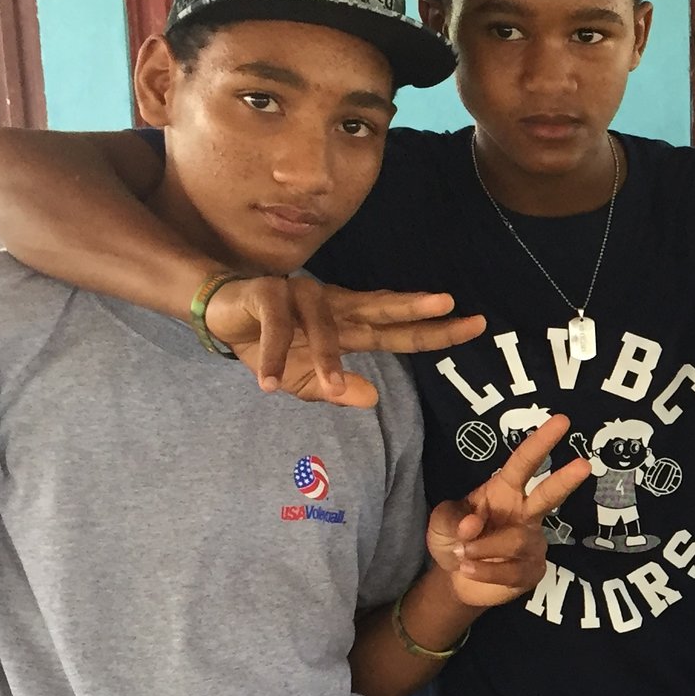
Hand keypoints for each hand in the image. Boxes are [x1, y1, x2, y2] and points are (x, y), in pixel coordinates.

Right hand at [204, 277, 487, 407]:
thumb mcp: (303, 380)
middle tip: (448, 303)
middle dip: (415, 306)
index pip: (399, 330)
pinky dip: (274, 357)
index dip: (434, 329)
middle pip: (382, 307)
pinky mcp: (269, 296)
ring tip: (328, 385)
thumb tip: (371, 400)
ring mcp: (303, 296)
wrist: (220, 314)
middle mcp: (334, 306)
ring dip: (326, 358)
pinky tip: (269, 383)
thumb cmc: (269, 344)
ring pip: (324, 328)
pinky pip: (276, 329)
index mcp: (350, 325)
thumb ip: (335, 390)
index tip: (474, 325)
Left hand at [426, 414, 589, 608]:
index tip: (562, 421)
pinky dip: (485, 571)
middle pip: (548, 495)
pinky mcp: (532, 571)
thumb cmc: (454, 539)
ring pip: (517, 542)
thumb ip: (451, 517)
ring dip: (484, 547)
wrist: (456, 580)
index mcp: (505, 490)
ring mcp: (532, 543)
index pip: (524, 463)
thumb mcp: (440, 522)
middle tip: (584, 465)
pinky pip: (514, 571)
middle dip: (565, 480)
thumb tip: (472, 524)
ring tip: (462, 553)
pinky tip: (468, 570)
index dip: (541, 442)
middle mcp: (525, 512)